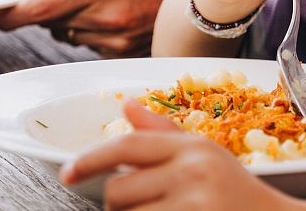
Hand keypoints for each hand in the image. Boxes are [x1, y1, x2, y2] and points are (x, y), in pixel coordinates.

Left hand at [0, 0, 199, 55]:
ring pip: (69, 34)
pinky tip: (115, 11)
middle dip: (47, 8)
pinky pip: (90, 43)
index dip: (6, 16)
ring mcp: (118, 38)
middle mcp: (107, 16)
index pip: (37, 9)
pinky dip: (92, 29)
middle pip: (50, 23)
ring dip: (71, 18)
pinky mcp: (126, 52)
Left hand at [61, 99, 304, 210]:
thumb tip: (124, 105)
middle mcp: (192, 171)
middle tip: (149, 206)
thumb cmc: (238, 194)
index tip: (67, 173)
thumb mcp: (205, 156)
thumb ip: (162, 133)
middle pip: (118, 191)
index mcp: (192, 146)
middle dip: (121, 205)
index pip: (126, 146)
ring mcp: (194, 204)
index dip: (88, 160)